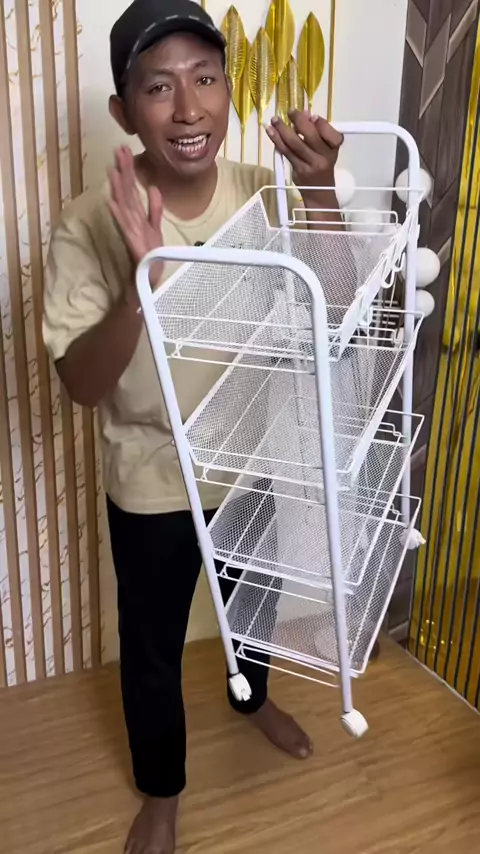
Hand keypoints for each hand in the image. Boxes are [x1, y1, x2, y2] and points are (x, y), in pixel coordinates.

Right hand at [108, 146, 163, 283]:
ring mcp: (132, 233)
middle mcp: (132, 222)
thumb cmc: (150, 257)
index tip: (124, 149)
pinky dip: (118, 215)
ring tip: (112, 169)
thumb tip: (152, 187)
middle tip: (118, 149)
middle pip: (126, 192)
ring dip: (118, 188)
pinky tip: (112, 203)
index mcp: (138, 217)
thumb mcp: (155, 228)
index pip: (132, 189)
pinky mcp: (133, 246)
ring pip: (124, 206)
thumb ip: (154, 209)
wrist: (148, 282)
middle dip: (123, 171)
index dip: (128, 170)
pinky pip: (125, 228)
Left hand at [265, 110, 342, 191]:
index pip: (331, 133)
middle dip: (299, 120)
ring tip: (274, 119)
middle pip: (311, 136)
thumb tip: (305, 115)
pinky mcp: (298, 170)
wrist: (319, 193)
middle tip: (290, 111)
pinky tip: (271, 132)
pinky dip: (277, 140)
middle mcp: (324, 157)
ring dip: (282, 129)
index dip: (321, 123)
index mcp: (333, 149)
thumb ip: (319, 133)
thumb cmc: (323, 166)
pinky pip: (286, 152)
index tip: (310, 115)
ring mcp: (310, 165)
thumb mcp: (328, 150)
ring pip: (295, 143)